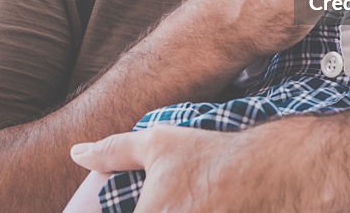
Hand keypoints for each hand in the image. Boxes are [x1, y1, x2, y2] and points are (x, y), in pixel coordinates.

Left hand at [70, 126, 302, 212]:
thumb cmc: (211, 156)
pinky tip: (203, 211)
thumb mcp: (159, 143)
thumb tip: (76, 153)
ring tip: (191, 205)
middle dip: (153, 212)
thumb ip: (113, 150)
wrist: (273, 173)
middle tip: (174, 201)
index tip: (142, 204)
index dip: (133, 211)